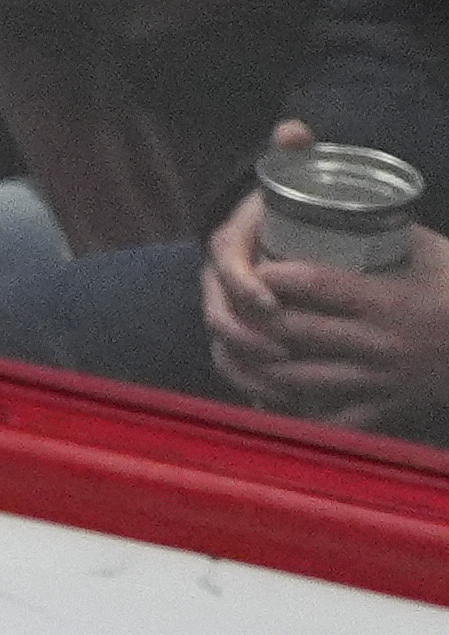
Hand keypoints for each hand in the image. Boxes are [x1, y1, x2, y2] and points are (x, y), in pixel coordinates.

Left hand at [206, 132, 448, 422]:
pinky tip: (265, 398)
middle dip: (251, 322)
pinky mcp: (378, 410)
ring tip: (230, 352)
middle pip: (293, 332)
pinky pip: (321, 419)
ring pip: (294, 380)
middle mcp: (377, 341)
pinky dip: (288, 411)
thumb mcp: (424, 250)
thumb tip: (330, 199)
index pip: (315, 283)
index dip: (272, 275)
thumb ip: (377, 232)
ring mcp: (376, 380)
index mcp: (386, 298)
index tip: (250, 266)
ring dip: (255, 368)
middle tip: (226, 309)